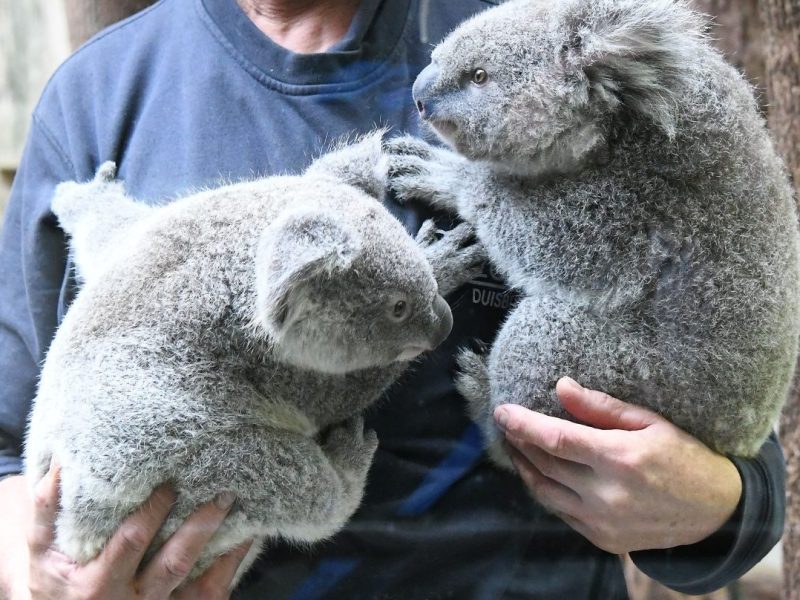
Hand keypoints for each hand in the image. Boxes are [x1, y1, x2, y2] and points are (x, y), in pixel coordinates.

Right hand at [0, 462, 252, 599]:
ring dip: (226, 548)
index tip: (170, 482)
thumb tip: (64, 460)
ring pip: (201, 584)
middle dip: (200, 527)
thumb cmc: (54, 578)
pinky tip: (246, 537)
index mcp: (99, 582)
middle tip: (222, 494)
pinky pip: (211, 594)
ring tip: (243, 512)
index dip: (153, 512)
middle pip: (174, 562)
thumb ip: (49, 507)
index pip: (132, 542)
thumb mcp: (42, 547)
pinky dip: (231, 566)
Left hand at [495, 377, 742, 553]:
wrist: (717, 512)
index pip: (556, 438)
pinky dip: (546, 491)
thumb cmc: (685, 456)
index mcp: (620, 458)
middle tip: (506, 424)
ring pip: (546, 492)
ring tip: (515, 448)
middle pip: (545, 464)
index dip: (523, 424)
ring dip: (525, 468)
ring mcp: (604, 522)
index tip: (502, 411)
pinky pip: (562, 513)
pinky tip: (540, 474)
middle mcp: (607, 494)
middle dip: (520, 442)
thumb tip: (561, 387)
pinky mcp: (604, 540)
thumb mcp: (651, 421)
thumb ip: (601, 407)